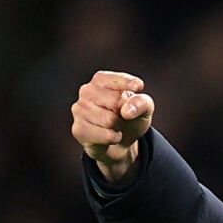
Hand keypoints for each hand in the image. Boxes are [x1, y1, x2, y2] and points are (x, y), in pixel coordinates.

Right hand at [71, 70, 154, 184]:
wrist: (120, 144)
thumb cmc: (130, 118)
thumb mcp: (144, 108)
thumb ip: (142, 102)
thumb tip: (127, 110)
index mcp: (101, 80)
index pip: (115, 78)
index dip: (129, 84)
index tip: (138, 87)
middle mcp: (86, 91)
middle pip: (115, 101)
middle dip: (125, 113)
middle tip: (122, 116)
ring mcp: (79, 110)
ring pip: (109, 120)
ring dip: (118, 127)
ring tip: (114, 126)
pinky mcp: (78, 129)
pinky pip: (104, 135)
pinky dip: (113, 138)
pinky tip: (109, 136)